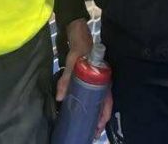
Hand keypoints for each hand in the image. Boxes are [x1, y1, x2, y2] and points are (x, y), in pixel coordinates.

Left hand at [57, 19, 112, 137]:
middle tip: (92, 132)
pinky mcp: (91, 80)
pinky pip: (94, 96)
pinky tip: (83, 111)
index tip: (98, 127)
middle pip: (105, 104)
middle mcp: (103, 81)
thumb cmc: (79, 49)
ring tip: (88, 126)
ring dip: (96, 114)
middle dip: (100, 119)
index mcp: (103, 78)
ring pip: (100, 101)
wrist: (79, 35)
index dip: (104, 115)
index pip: (108, 100)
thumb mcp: (72, 63)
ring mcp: (98, 81)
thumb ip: (66, 79)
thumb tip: (60, 98)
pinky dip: (91, 105)